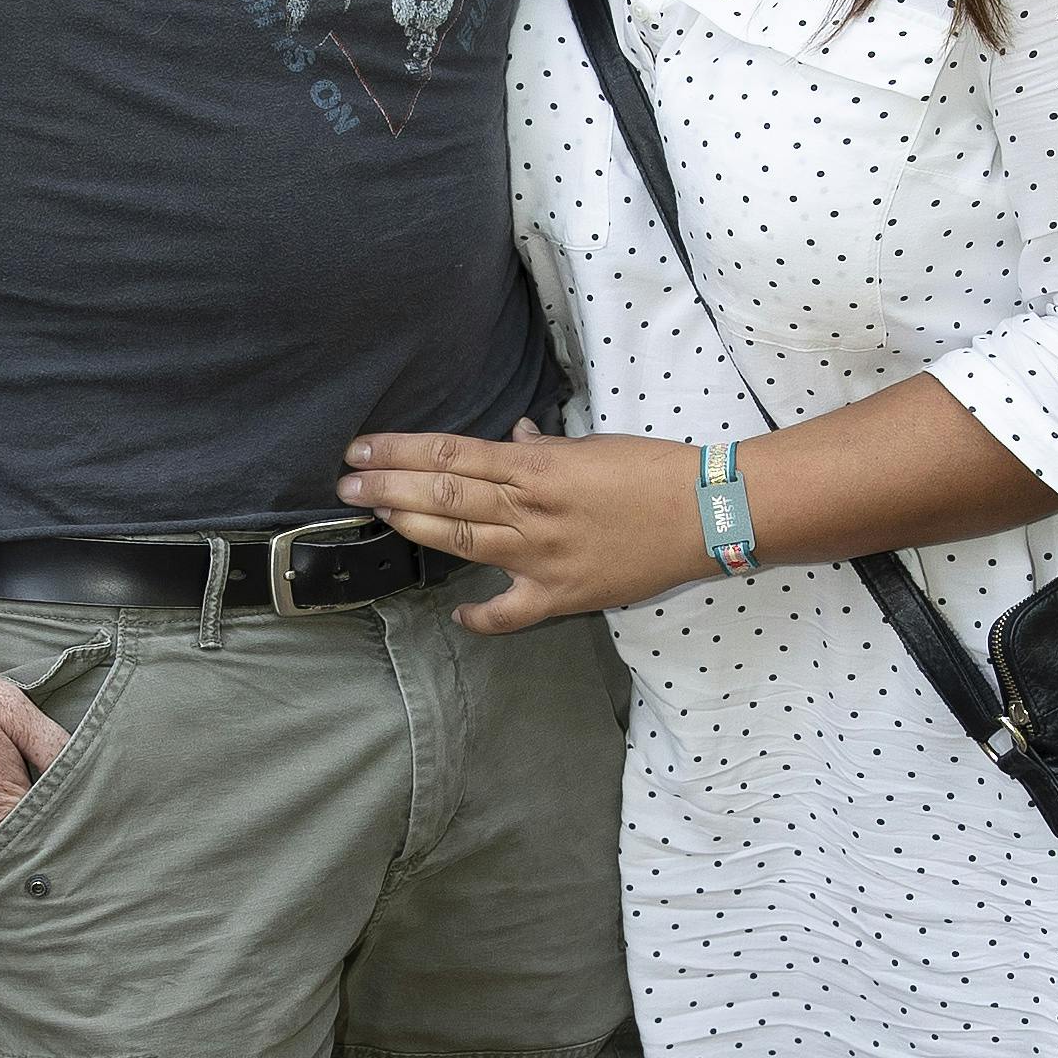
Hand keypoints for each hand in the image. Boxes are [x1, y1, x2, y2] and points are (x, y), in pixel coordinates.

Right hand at [0, 623, 68, 878]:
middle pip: (18, 878)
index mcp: (3, 814)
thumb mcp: (9, 706)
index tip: (82, 839)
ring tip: (10, 866)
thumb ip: (53, 745)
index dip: (70, 841)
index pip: (55, 848)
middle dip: (36, 869)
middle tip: (55, 862)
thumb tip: (87, 773)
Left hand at [341, 418, 708, 633]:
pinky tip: (456, 613)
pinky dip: (482, 616)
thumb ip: (543, 448)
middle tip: (346, 482)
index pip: (452, 453)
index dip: (400, 451)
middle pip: (444, 494)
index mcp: (537, 466)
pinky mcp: (564, 594)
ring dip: (413, 527)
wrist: (711, 512)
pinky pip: (512, 611)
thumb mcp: (594, 444)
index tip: (362, 449)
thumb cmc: (655, 471)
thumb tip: (505, 441)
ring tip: (374, 516)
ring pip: (463, 541)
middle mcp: (531, 509)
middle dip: (388, 486)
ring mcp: (543, 555)